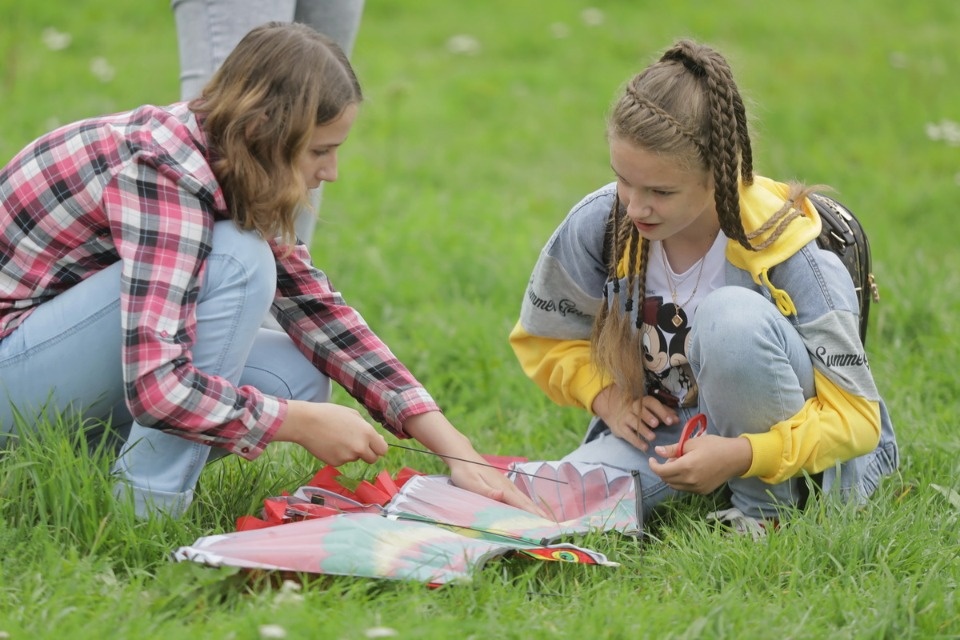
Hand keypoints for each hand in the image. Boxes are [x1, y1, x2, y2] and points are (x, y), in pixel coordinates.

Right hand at [273, 400, 387, 465]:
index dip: (378, 448)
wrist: (306, 422)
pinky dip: (338, 455)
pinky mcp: (336, 463)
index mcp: (367, 433)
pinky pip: (342, 460)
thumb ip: (367, 429)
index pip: (383, 450)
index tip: (374, 446)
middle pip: (372, 459)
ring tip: (337, 438)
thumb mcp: (353, 415)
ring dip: (350, 452)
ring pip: (355, 458)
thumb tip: (377, 440)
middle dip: (368, 454)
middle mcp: (360, 447)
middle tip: (357, 445)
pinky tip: (329, 443)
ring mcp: (348, 457)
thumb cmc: (330, 414)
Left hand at [447, 459, 548, 517]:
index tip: (545, 523)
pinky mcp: (503, 484)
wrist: (463, 456)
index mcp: (502, 488)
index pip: (521, 504)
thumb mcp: (471, 483)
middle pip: (527, 502)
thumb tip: (502, 495)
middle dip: (540, 514)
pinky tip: (530, 508)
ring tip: (547, 519)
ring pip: (524, 499)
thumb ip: (487, 491)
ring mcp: (506, 484)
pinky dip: (528, 504)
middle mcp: (508, 486)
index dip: (533, 514)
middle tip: (552, 525)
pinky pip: (519, 497)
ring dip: (536, 509)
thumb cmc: (465, 471)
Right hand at [591, 386, 678, 451]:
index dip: (661, 411)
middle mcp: (633, 408)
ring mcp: (625, 417)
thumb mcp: (651, 409)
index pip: (652, 403)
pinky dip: (636, 441)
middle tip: (656, 424)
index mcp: (643, 402)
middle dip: (648, 417)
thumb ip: (664, 413)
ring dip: (643, 429)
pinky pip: (628, 434)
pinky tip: (644, 447)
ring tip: (652, 437)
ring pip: (633, 422)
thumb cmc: (639, 411)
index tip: (670, 421)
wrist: (615, 411)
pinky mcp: (620, 428)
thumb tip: (677, 420)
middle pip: (640, 411)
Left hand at [648, 434, 751, 493]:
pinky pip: (685, 488)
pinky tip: (689, 471)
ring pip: (674, 486)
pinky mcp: (703, 492)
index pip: (661, 471)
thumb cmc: (714, 446)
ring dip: (671, 476)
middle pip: (666, 480)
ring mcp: (697, 488)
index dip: (653, 465)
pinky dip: (681, 481)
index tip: (652, 459)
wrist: (736, 458)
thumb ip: (673, 449)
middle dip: (663, 469)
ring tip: (680, 463)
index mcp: (686, 466)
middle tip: (670, 458)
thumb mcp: (692, 443)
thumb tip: (657, 451)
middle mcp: (690, 481)